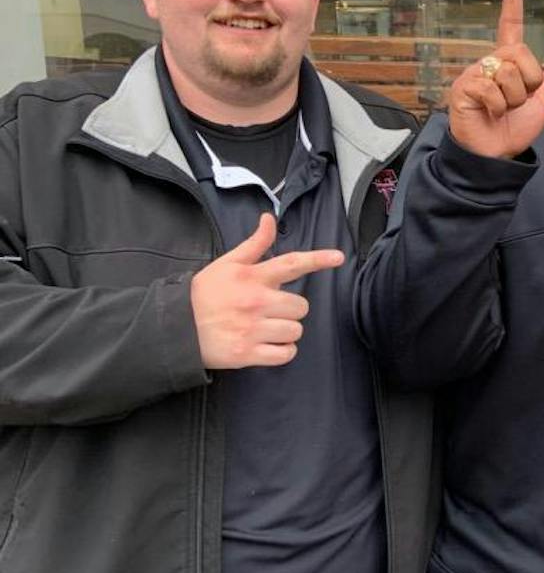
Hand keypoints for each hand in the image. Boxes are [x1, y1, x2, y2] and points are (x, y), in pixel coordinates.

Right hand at [190, 213, 344, 368]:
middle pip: (301, 306)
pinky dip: (281, 352)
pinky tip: (267, 345)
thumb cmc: (204, 294)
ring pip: (295, 331)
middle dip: (290, 309)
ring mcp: (252, 328)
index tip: (338, 257)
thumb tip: (269, 219)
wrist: (175, 329)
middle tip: (269, 311)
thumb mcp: (227, 264)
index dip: (317, 259)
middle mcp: (256, 301)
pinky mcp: (248, 353)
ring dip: (285, 332)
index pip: (291, 263)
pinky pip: (286, 354)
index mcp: (252, 277)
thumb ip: (254, 244)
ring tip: (264, 328)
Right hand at [447, 0, 543, 157]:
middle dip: (529, 83)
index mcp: (506, 63)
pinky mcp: (464, 89)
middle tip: (516, 102)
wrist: (493, 156)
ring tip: (502, 110)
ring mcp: (475, 75)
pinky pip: (493, 89)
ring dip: (514, 98)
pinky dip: (498, 107)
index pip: (510, 25)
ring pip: (509, 74)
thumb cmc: (511, 130)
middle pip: (521, 54)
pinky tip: (489, 113)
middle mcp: (489, 63)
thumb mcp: (540, 106)